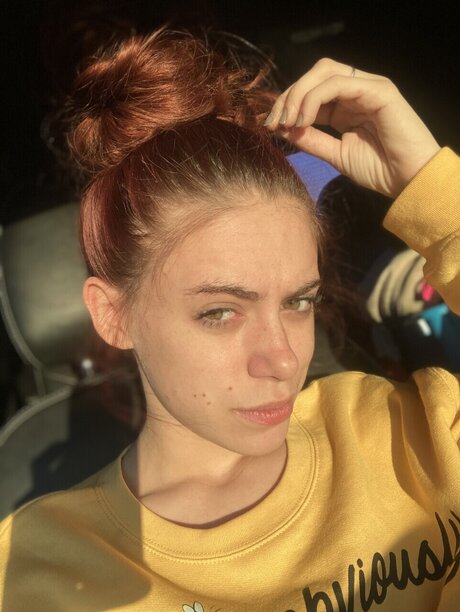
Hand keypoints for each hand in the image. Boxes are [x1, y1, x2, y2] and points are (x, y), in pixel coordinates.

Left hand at [265, 58, 440, 197]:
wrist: (407, 180)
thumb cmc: (378, 170)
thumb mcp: (335, 154)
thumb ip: (311, 140)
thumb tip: (282, 129)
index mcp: (346, 105)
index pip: (309, 91)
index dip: (286, 104)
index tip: (268, 126)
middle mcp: (356, 91)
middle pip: (313, 75)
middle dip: (287, 96)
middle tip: (273, 122)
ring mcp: (368, 87)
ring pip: (324, 72)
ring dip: (298, 94)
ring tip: (287, 121)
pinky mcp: (378, 89)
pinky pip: (338, 83)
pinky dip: (315, 98)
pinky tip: (304, 120)